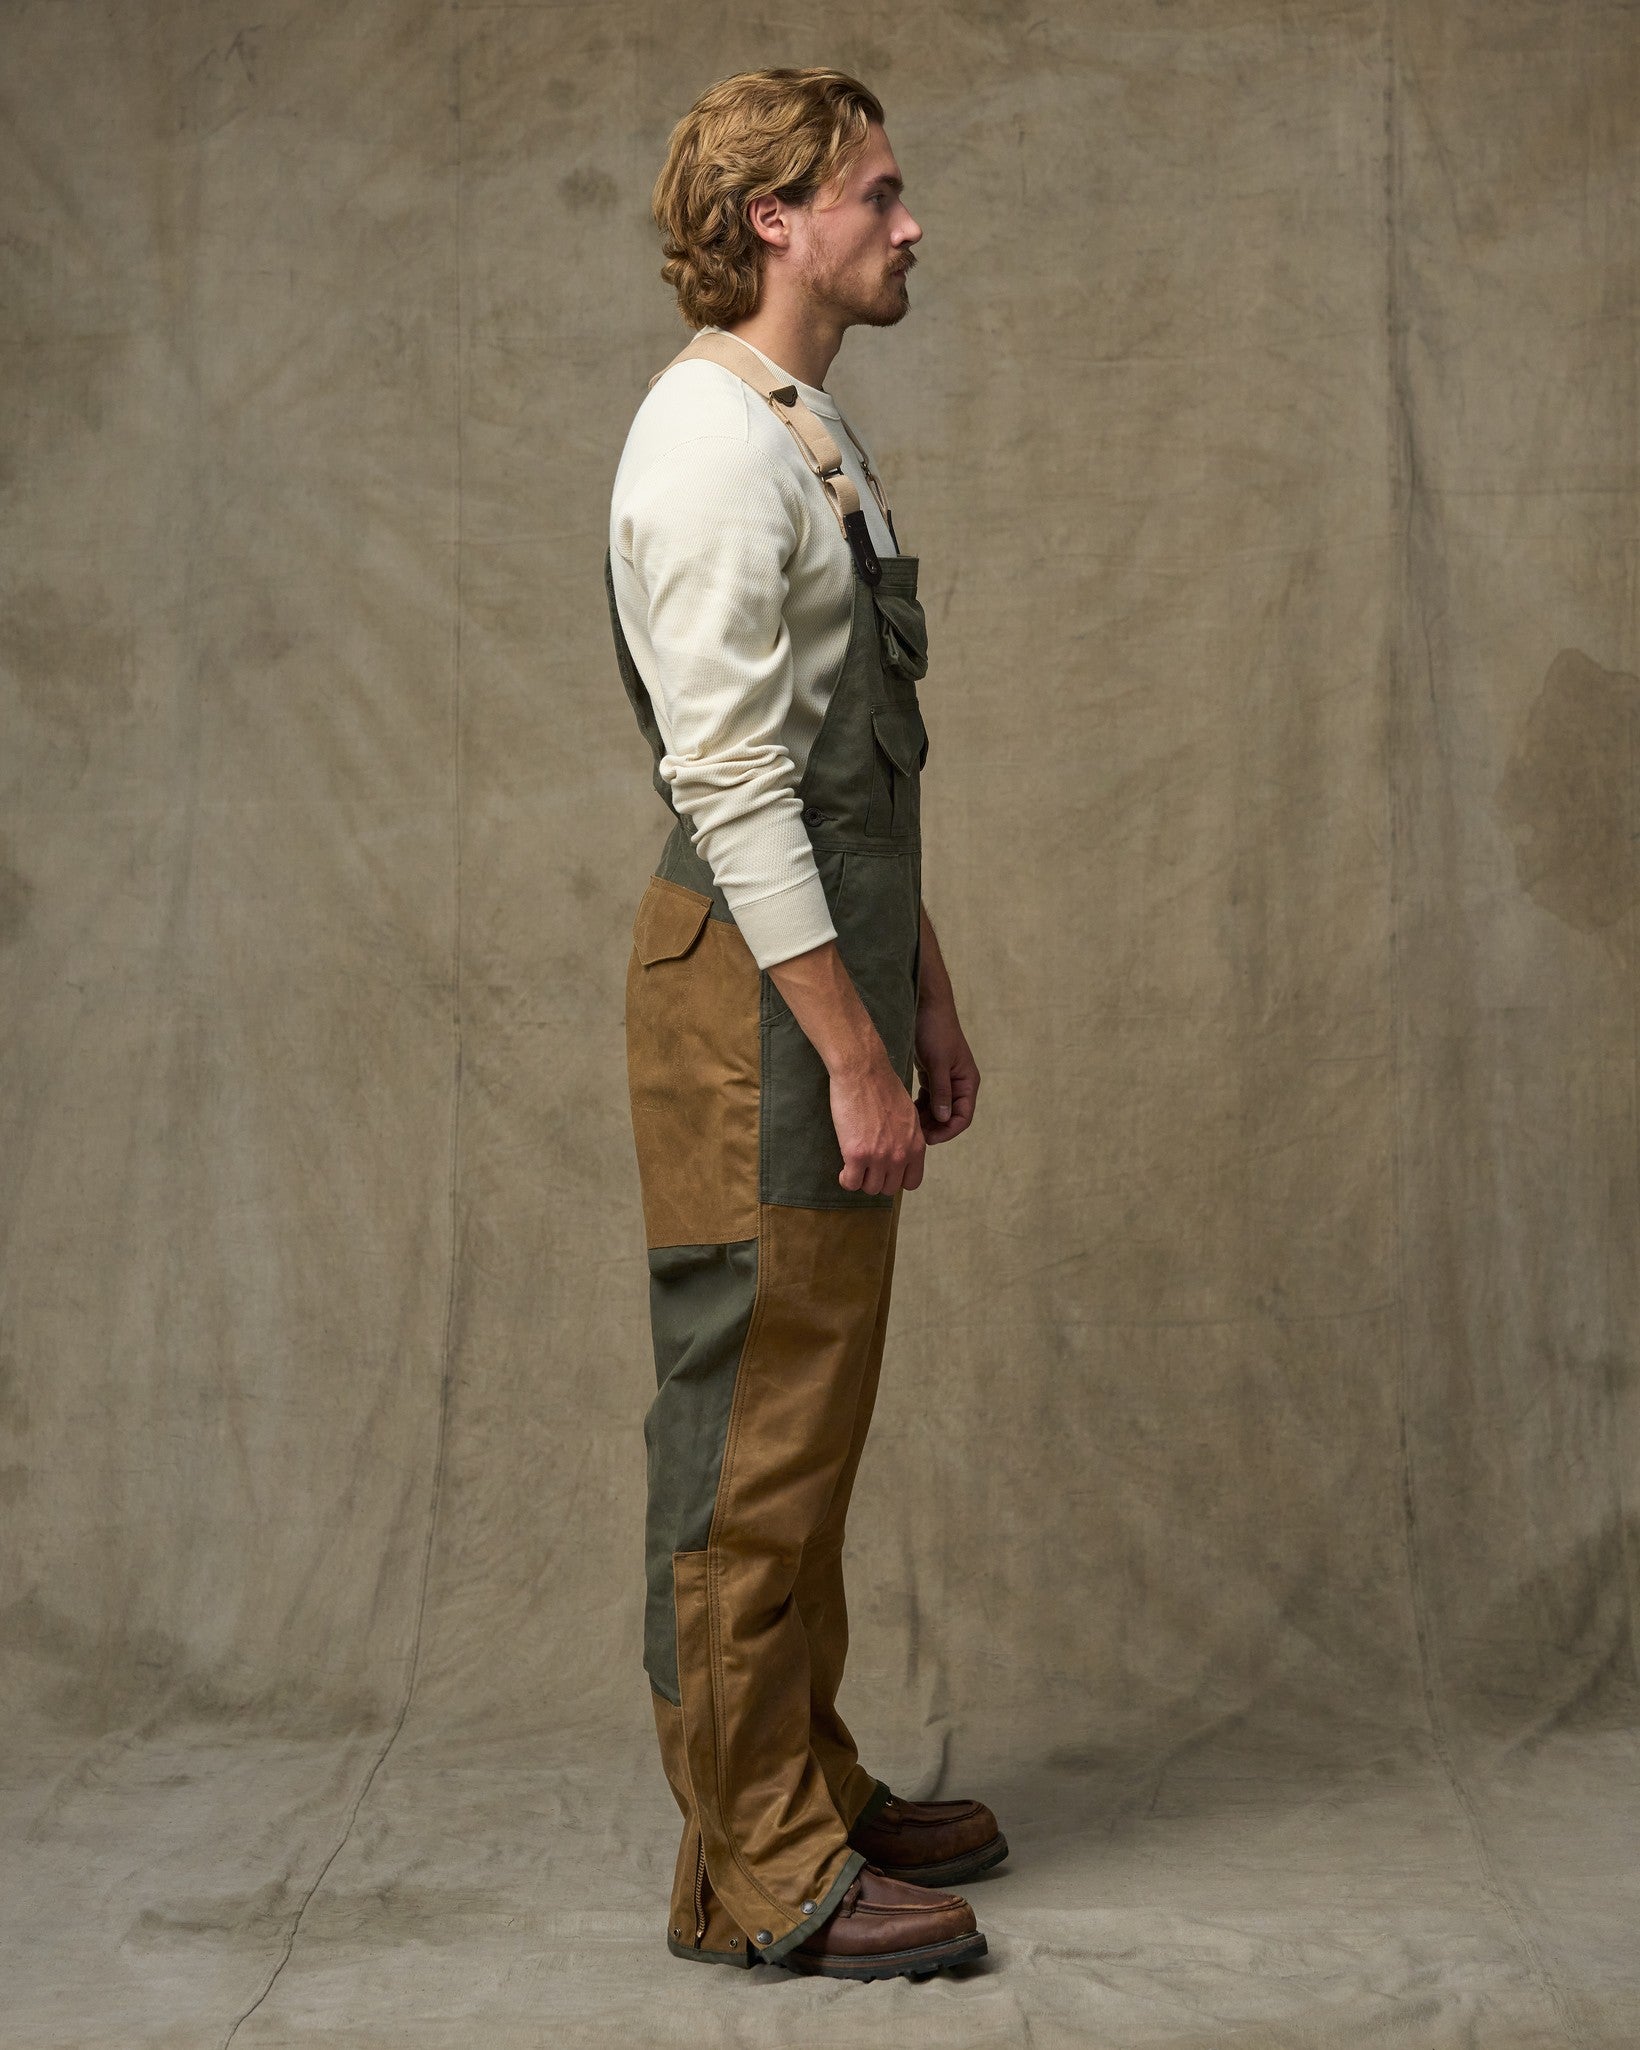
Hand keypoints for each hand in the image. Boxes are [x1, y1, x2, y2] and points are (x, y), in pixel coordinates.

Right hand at [830, 1054, 926, 1194]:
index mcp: (916, 1145)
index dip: (897, 1178)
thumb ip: (907, 1138)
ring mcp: (879, 1157)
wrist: (863, 1071)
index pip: (912, 1182)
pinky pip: (851, 1183)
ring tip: (854, 1165)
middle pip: (889, 1188)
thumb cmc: (883, 1087)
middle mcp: (901, 1155)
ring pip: (870, 1188)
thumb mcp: (908, 1115)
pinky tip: (844, 1168)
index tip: (886, 1170)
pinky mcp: (856, 1154)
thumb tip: (900, 1152)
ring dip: (861, 1179)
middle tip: (866, 1166)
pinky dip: (846, 1179)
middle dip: (876, 1179)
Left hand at [913, 990, 979, 1142]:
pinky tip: (904, 1110)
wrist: (926, 1004)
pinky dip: (918, 1106)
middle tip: (911, 1136)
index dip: (947, 1132)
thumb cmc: (935, 1029)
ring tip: (905, 1125)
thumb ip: (942, 1090)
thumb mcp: (938, 1061)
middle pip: (949, 1117)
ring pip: (936, 1109)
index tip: (927, 1139)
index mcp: (968, 1082)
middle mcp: (959, 1083)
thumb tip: (945, 1119)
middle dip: (933, 1128)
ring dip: (924, 1119)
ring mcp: (945, 1079)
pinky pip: (927, 1098)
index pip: (962, 1117)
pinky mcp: (932, 1074)